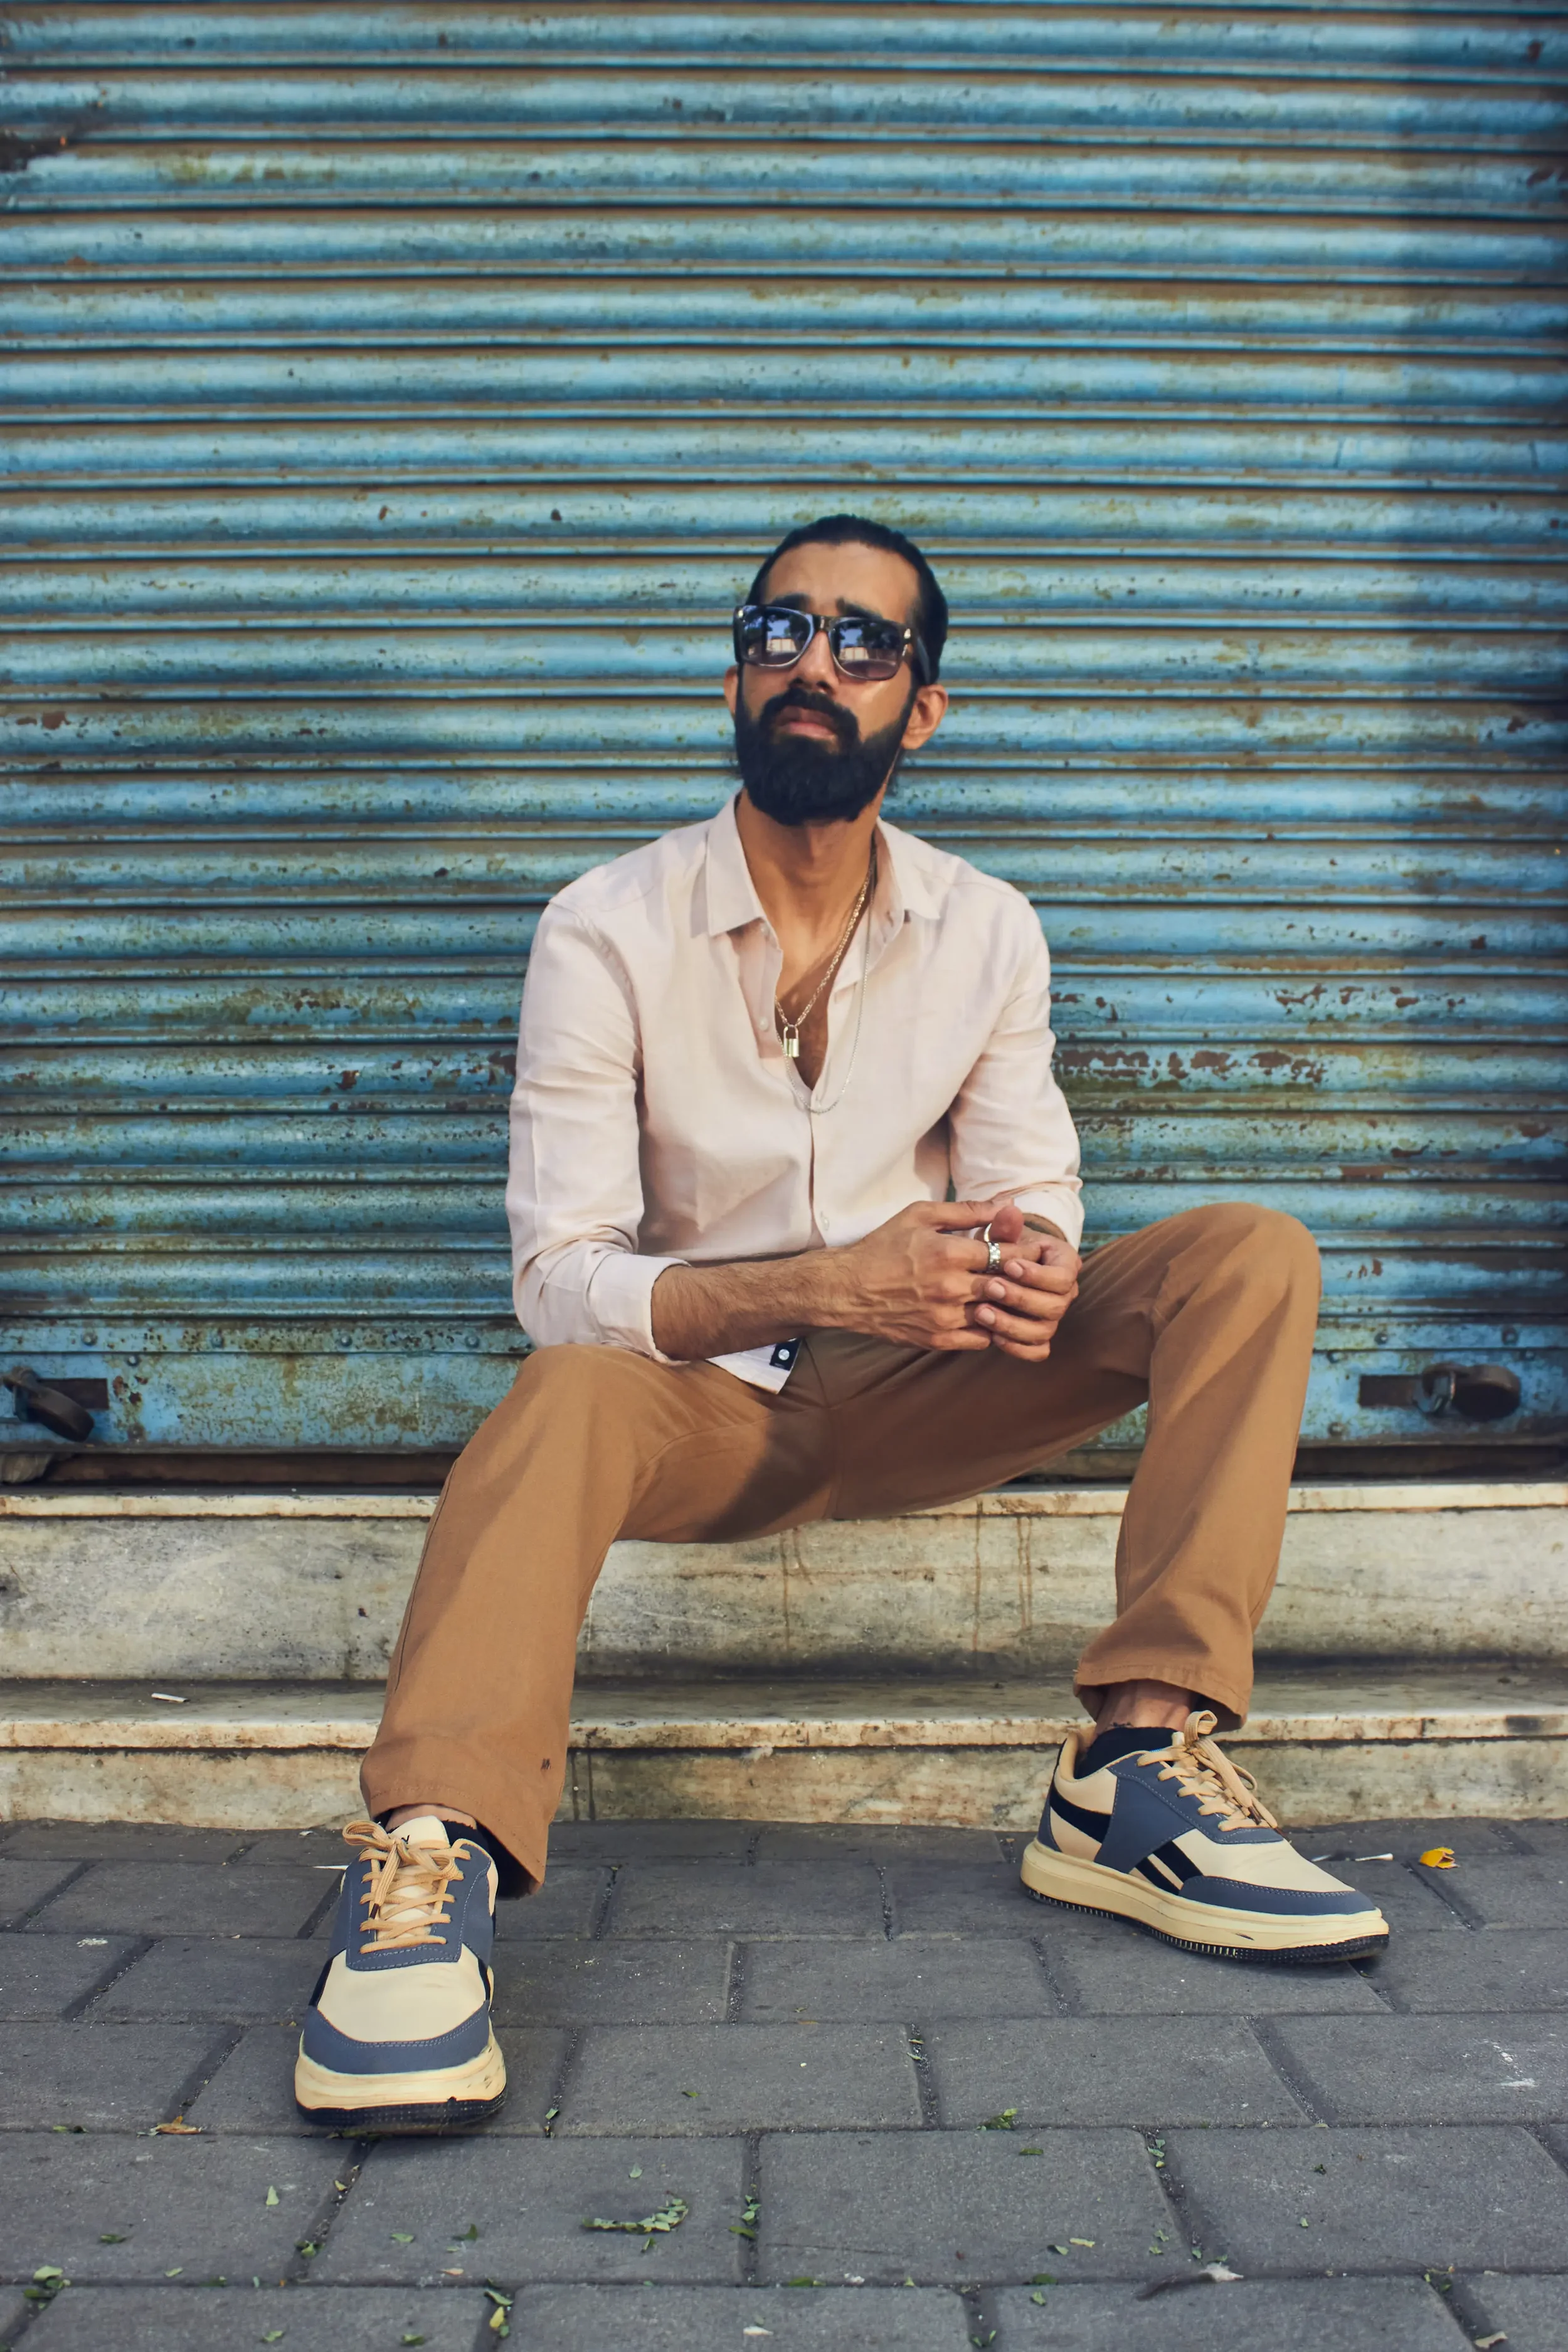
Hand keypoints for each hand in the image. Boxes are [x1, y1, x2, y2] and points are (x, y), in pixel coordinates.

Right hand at [830, 1199, 1057, 1352]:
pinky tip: (988, 1314)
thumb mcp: (920, 1216)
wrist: (847, 1289)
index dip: (1027, 1252)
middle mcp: (951, 1287)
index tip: (1036, 1251)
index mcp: (949, 1253)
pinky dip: (990, 1327)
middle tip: (1035, 1275)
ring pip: (998, 1314)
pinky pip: (981, 1339)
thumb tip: (1006, 1205)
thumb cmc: (884, 1247)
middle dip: (1025, 1279)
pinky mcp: (938, 1339)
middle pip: (1008, 1285)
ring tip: (1015, 1295)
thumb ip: (966, 1211)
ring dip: (1009, 1305)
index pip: (1008, 1254)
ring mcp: (945, 1317)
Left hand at [963, 1201, 1080, 1361]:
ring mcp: (1052, 1317)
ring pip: (1044, 1330)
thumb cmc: (1001, 1246)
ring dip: (1012, 1324)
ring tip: (981, 1312)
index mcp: (1065, 1263)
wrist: (996, 1267)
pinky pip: (1037, 1351)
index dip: (1037, 1275)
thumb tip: (1009, 1209)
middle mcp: (1065, 1293)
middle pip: (1055, 1306)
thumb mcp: (1001, 1234)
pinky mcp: (1038, 1337)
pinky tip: (992, 1336)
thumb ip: (1006, 1227)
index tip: (1009, 1265)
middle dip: (1020, 1298)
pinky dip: (1017, 1347)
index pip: (1062, 1276)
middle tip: (989, 1287)